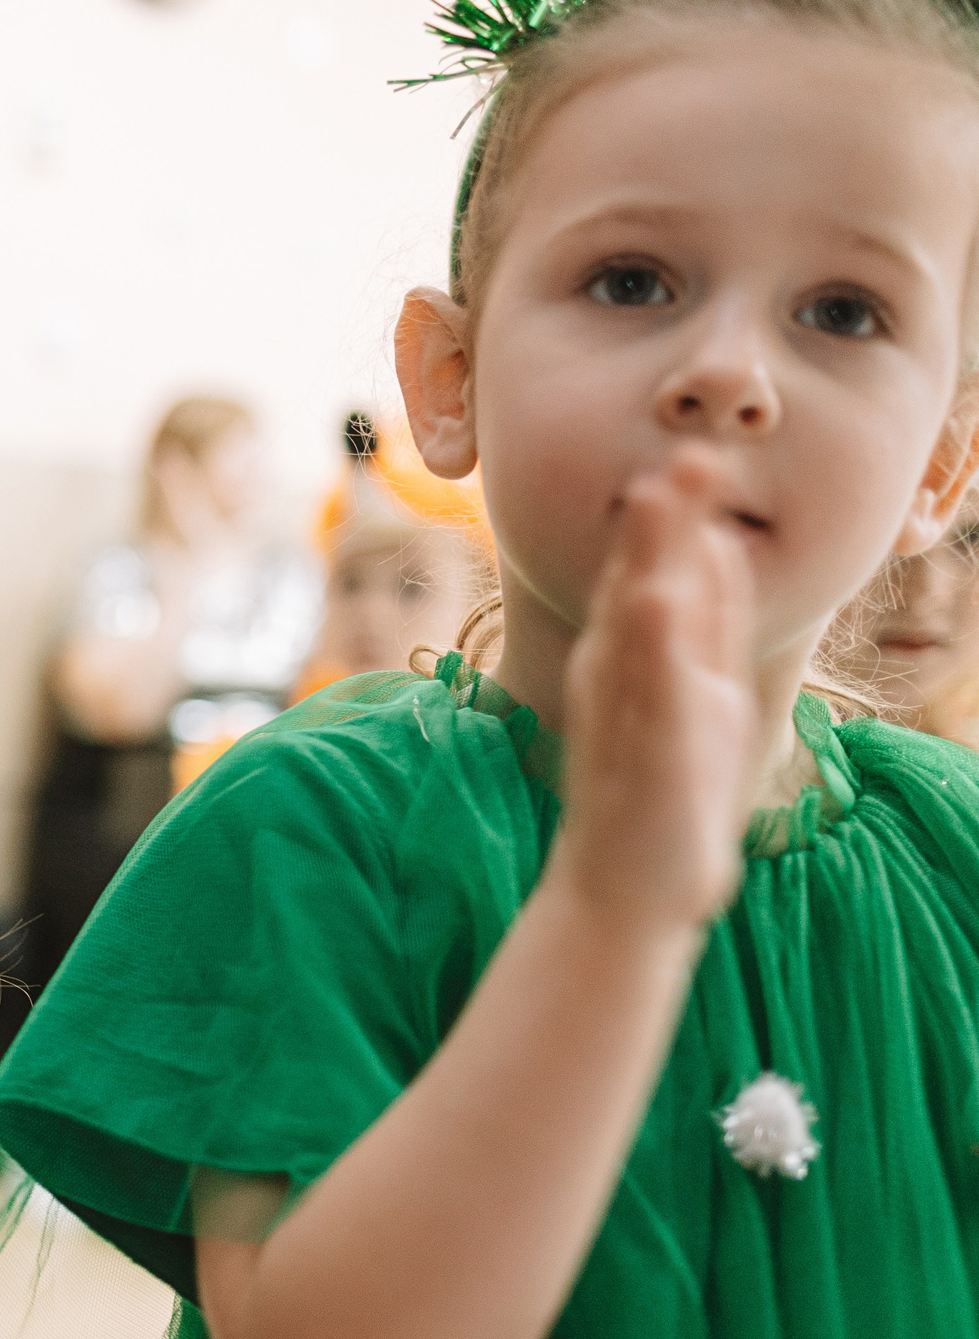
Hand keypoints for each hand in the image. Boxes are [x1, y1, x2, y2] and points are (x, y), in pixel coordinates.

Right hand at [549, 445, 759, 937]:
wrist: (625, 886)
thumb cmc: (663, 788)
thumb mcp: (697, 690)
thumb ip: (703, 620)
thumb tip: (717, 543)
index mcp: (641, 655)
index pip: (664, 571)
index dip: (683, 515)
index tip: (703, 452)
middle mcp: (622, 674)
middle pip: (641, 579)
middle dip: (663, 518)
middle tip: (686, 453)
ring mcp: (626, 713)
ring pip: (635, 624)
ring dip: (645, 557)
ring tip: (659, 498)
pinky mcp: (639, 754)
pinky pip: (643, 693)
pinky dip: (647, 644)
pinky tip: (652, 600)